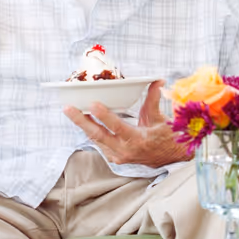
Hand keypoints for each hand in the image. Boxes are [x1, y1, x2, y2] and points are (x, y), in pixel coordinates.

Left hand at [63, 81, 188, 168]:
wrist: (170, 158)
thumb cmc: (166, 137)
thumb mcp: (159, 117)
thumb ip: (154, 99)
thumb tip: (156, 80)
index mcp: (138, 140)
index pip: (118, 127)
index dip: (104, 116)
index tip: (92, 104)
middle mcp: (125, 151)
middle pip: (98, 135)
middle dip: (80, 121)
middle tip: (68, 108)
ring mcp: (118, 156)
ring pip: (95, 139)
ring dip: (83, 125)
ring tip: (71, 111)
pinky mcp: (115, 158)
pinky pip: (99, 144)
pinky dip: (90, 132)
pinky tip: (83, 121)